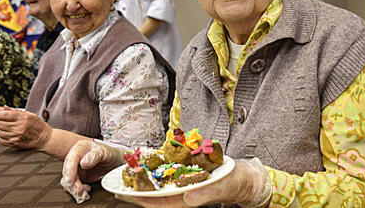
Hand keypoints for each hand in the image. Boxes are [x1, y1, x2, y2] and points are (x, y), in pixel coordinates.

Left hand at [0, 106, 51, 148]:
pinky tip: (7, 135)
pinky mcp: (15, 143)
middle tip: (2, 122)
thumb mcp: (30, 115)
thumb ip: (16, 111)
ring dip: (0, 130)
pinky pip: (1, 140)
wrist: (44, 138)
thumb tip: (5, 107)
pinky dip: (2, 137)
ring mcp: (17, 136)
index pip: (4, 115)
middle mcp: (19, 127)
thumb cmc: (37, 125)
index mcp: (23, 118)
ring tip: (5, 129)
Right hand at [61, 140, 122, 203]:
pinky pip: (73, 187)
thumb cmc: (107, 153)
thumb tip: (83, 163)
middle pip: (67, 173)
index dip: (69, 172)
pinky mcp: (78, 178)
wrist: (113, 159)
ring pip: (68, 182)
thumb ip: (94, 156)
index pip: (70, 160)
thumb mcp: (103, 152)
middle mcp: (74, 160)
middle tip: (80, 191)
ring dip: (74, 190)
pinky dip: (78, 193)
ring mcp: (75, 170)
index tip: (70, 181)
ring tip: (84, 194)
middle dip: (72, 184)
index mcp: (78, 149)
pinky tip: (85, 194)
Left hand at [117, 158, 271, 207]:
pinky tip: (150, 163)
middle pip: (157, 194)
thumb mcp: (222, 186)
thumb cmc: (235, 182)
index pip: (161, 202)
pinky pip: (171, 172)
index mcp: (189, 198)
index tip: (127, 195)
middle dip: (139, 190)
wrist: (245, 176)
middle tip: (119, 186)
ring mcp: (186, 183)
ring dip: (146, 180)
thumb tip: (188, 198)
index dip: (143, 199)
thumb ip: (206, 193)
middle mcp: (184, 192)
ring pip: (162, 184)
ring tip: (129, 174)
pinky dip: (159, 168)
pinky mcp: (190, 174)